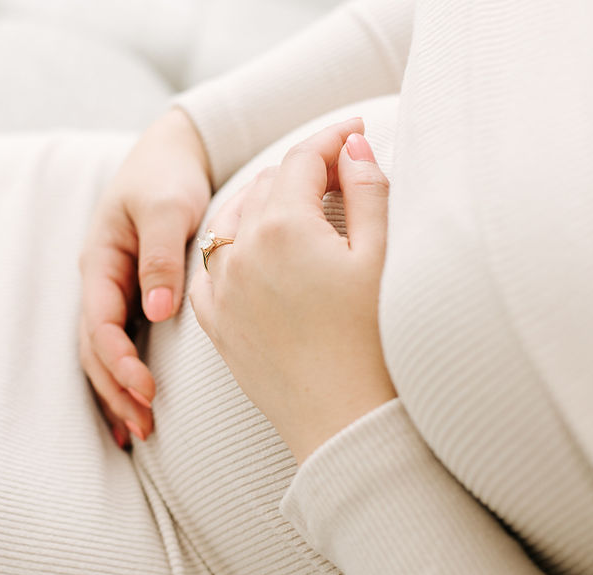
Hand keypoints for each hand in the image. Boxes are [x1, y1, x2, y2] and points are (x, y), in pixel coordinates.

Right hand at [79, 108, 211, 446]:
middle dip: (115, 390)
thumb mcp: (167, 208)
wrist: (172, 153)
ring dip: (117, 392)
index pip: (99, 324)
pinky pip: (121, 343)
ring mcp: (112, 291)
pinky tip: (137, 407)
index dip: (119, 360)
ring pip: (102, 352)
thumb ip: (161, 257)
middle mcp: (100, 282)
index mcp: (100, 261)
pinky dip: (124, 377)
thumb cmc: (168, 176)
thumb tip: (157, 313)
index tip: (147, 389)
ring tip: (140, 431)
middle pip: (94, 349)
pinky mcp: (132, 296)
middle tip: (145, 427)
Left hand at [190, 118, 395, 463]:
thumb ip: (366, 191)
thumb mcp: (381, 257)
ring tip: (300, 202)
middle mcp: (239, 255)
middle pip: (265, 188)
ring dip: (263, 204)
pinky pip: (211, 272)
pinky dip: (231, 250)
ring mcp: (222, 294)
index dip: (332, 138)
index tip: (357, 129)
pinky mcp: (219, 328)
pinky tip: (254, 253)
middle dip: (302, 169)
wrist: (347, 427)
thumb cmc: (376, 344)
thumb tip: (352, 148)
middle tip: (341, 168)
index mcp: (281, 228)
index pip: (302, 160)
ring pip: (231, 225)